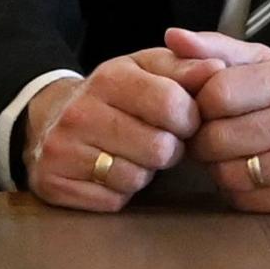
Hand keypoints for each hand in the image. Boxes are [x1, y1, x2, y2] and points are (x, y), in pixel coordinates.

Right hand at [24, 46, 214, 210]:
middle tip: (155, 140)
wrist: (51, 117)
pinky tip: (110, 171)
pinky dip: (118, 191)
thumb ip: (186, 68)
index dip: (188, 118)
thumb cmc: (115, 95)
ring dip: (143, 172)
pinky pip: (112, 200)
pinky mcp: (54, 183)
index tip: (181, 120)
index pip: (172, 105)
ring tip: (132, 154)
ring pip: (135, 179)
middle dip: (168, 149)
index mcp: (108, 78)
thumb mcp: (148, 70)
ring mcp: (62, 149)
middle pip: (159, 149)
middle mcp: (79, 112)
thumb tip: (218, 71)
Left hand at [177, 29, 269, 209]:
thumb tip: (172, 37)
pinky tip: (247, 171)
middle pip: (217, 138)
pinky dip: (236, 188)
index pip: (218, 94)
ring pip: (228, 174)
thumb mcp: (267, 61)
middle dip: (202, 138)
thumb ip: (217, 48)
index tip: (203, 105)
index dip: (199, 103)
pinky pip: (246, 199)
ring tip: (227, 152)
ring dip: (216, 166)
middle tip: (208, 133)